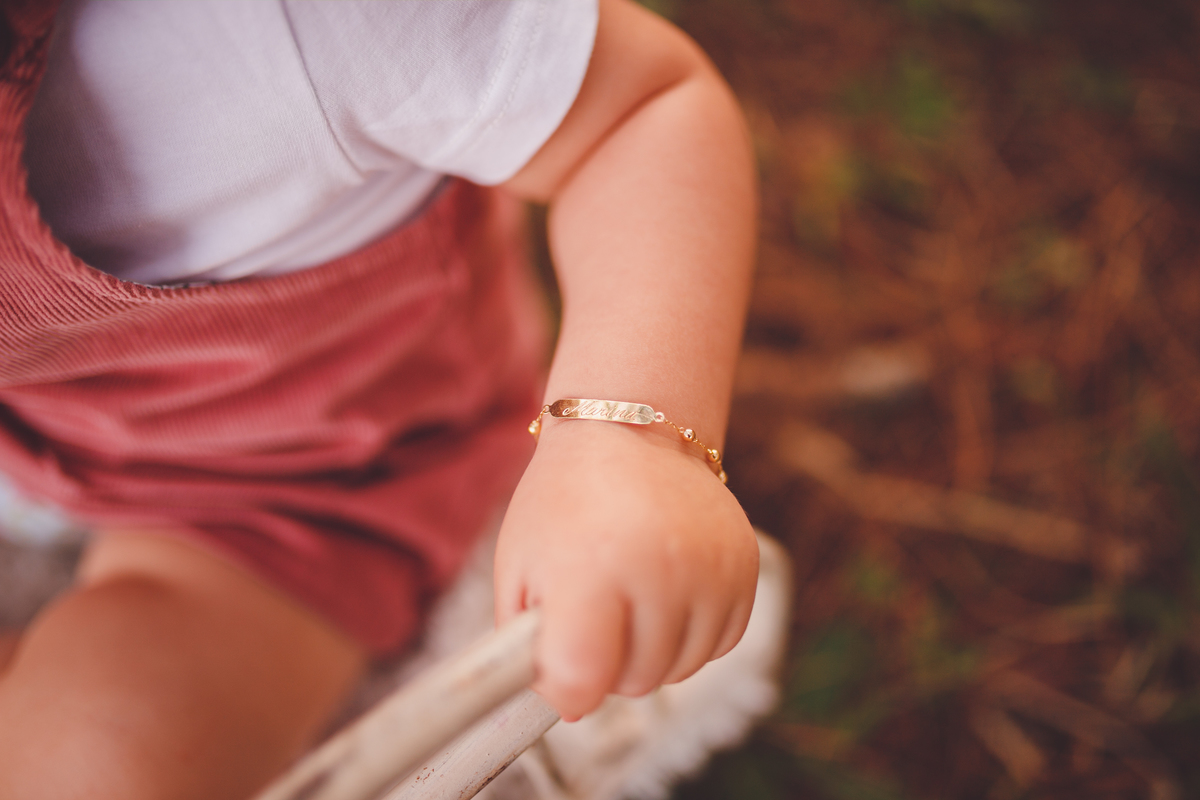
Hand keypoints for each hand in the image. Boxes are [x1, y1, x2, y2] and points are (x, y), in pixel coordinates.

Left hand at [494, 419, 757, 720]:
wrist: (630, 428)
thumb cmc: (564, 500)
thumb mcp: (519, 564)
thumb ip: (529, 644)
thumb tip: (569, 707)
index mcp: (591, 567)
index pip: (582, 678)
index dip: (563, 686)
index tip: (556, 663)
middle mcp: (660, 569)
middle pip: (633, 683)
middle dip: (606, 664)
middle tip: (593, 613)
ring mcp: (711, 569)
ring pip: (679, 671)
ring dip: (650, 653)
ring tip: (628, 598)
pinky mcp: (745, 567)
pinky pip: (719, 645)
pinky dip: (689, 634)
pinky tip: (665, 592)